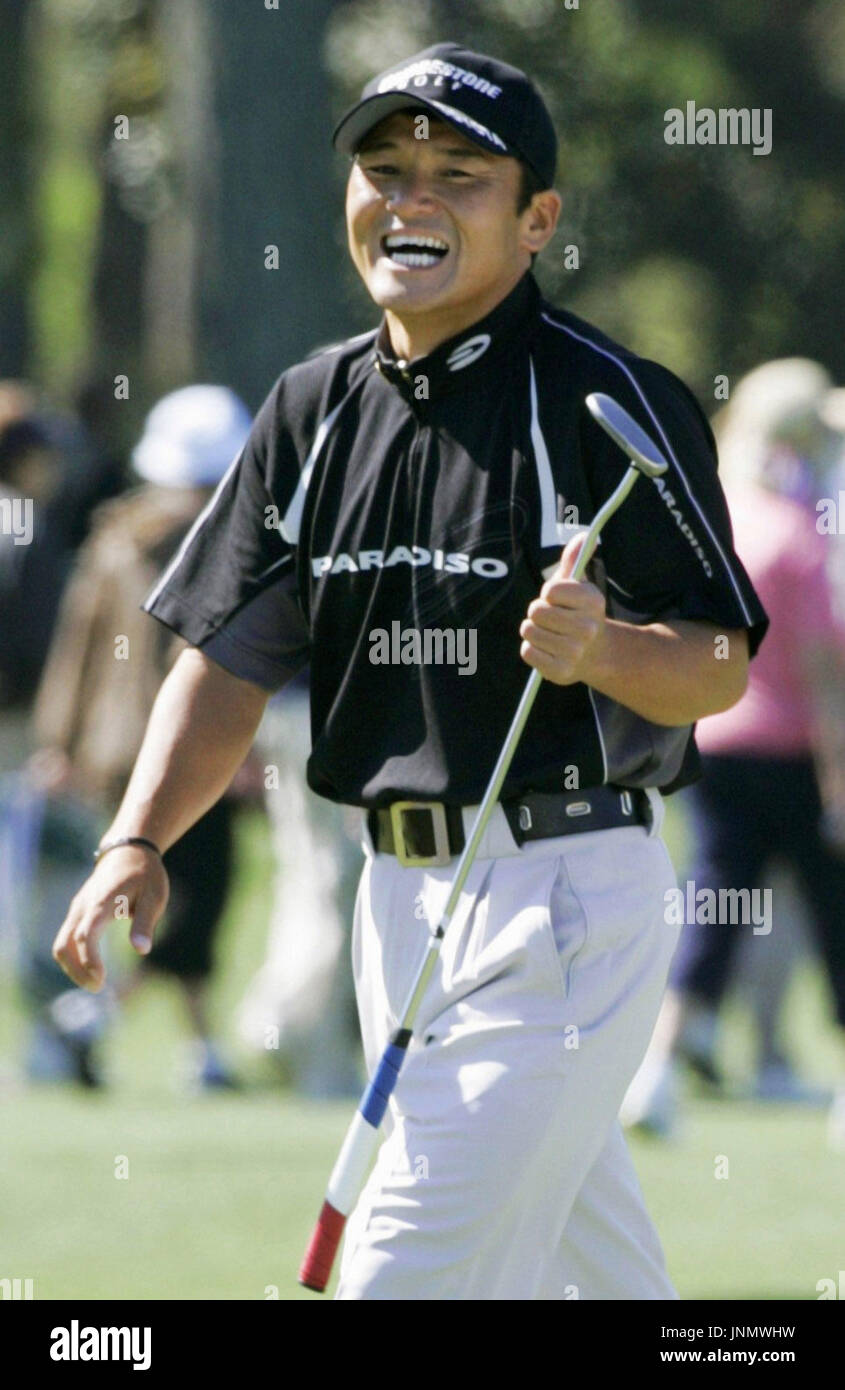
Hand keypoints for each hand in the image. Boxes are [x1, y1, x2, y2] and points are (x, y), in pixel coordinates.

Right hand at [52, 846, 169, 991]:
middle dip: (77, 970)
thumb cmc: (145, 874)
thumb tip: (141, 950)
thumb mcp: (155, 897)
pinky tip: (90, 968)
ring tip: (95, 982)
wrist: (129, 850)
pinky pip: (66, 937)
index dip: (88, 961)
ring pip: (61, 943)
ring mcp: (77, 908)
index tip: (101, 980)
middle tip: (98, 987)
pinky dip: (73, 956)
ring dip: (72, 966)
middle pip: (65, 944)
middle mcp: (83, 906)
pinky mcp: (78, 911)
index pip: (85, 936)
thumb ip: (145, 923)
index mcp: (101, 903)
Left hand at [519, 533, 605, 685]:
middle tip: (551, 618)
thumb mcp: (578, 585)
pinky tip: (546, 649)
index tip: (558, 598)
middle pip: (536, 611)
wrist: (593, 653)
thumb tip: (580, 536)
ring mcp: (575, 652)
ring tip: (548, 633)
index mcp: (592, 600)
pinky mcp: (560, 672)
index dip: (548, 593)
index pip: (550, 590)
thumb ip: (574, 560)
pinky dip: (531, 649)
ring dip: (533, 630)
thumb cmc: (577, 612)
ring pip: (528, 631)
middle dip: (537, 612)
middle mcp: (588, 627)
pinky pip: (527, 652)